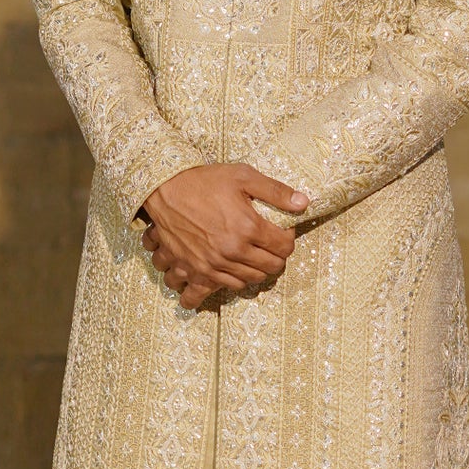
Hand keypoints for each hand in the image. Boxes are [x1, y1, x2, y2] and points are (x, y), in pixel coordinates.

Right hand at [139, 163, 308, 309]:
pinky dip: (222, 287)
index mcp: (248, 228)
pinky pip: (211, 292)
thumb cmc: (204, 180)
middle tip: (268, 246)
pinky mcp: (193, 270)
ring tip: (249, 258)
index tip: (282, 232)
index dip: (288, 239)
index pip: (285, 248)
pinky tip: (226, 276)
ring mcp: (212, 265)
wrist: (164, 188)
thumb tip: (304, 203)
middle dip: (274, 257)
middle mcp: (232, 251)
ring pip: (247, 282)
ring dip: (253, 271)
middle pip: (270, 268)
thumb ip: (276, 191)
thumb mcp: (243, 176)